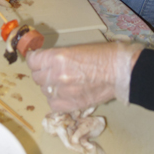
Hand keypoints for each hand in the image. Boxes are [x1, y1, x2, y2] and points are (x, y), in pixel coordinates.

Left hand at [27, 42, 143, 111]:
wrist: (121, 71)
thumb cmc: (103, 55)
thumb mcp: (76, 49)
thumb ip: (58, 57)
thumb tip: (46, 62)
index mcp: (58, 57)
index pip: (33, 61)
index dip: (34, 60)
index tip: (37, 60)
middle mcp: (57, 75)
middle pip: (37, 77)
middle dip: (42, 73)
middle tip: (52, 71)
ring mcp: (63, 92)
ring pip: (44, 91)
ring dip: (50, 87)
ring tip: (62, 83)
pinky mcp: (71, 105)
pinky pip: (52, 104)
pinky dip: (55, 100)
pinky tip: (64, 94)